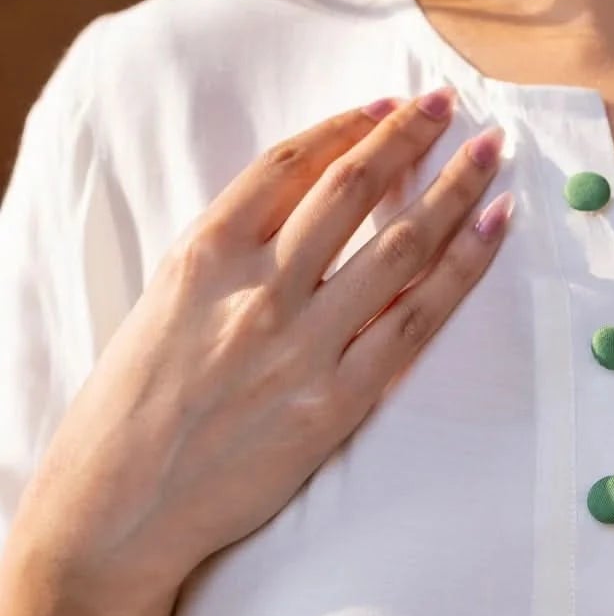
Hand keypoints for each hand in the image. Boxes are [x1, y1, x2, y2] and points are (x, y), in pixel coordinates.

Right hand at [12, 89, 512, 615]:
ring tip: (492, 153)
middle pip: (353, 190)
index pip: (290, 167)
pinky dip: (462, 268)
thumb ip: (226, 259)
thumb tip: (297, 217)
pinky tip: (492, 229)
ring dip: (454, 188)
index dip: (346, 128)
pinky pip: (416, 321)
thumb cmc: (128, 414)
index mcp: (203, 255)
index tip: (386, 107)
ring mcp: (302, 345)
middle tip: (449, 105)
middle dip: (410, 137)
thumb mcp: (161, 306)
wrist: (118, 510)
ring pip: (399, 245)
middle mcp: (257, 289)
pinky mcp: (336, 402)